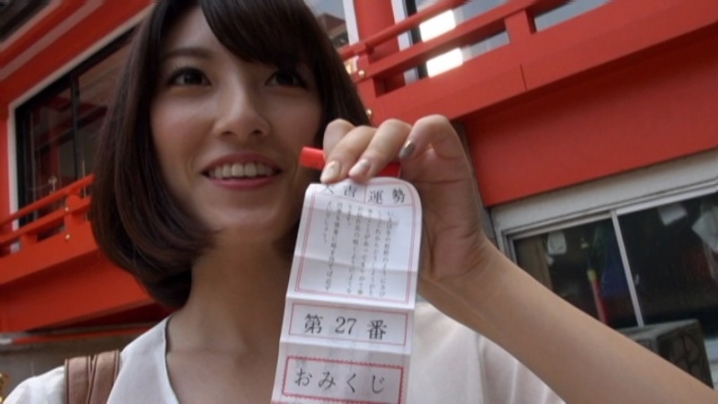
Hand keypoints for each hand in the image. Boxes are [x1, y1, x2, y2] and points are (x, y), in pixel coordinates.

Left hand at [320, 116, 497, 298]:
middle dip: (345, 151)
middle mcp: (393, 157)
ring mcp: (422, 155)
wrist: (443, 272)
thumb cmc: (402, 251)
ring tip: (363, 175)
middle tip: (336, 178)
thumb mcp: (365, 227)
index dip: (333, 150)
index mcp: (370, 169)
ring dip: (374, 149)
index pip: (345, 138)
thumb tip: (317, 194)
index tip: (326, 179)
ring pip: (393, 128)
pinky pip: (436, 127)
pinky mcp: (449, 158)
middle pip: (364, 132)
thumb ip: (345, 205)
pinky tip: (406, 155)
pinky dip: (420, 133)